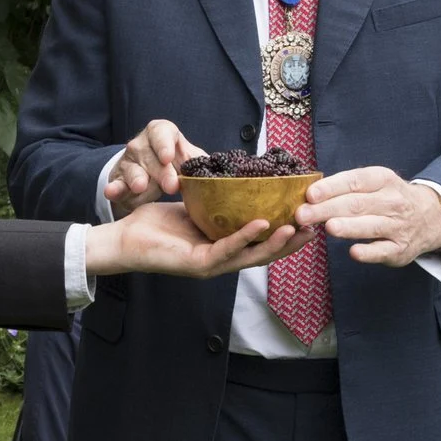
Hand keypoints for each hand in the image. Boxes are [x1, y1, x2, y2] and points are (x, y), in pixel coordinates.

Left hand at [85, 198, 310, 279]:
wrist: (124, 239)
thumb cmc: (155, 224)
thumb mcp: (194, 207)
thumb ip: (217, 199)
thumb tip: (237, 176)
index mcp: (223, 247)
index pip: (262, 243)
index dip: (286, 234)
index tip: (308, 218)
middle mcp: (222, 259)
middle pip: (265, 253)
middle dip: (291, 242)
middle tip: (315, 228)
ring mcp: (211, 265)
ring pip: (251, 256)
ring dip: (276, 243)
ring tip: (296, 228)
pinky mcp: (198, 264)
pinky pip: (227, 249)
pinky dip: (246, 237)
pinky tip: (262, 225)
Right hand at [107, 119, 204, 212]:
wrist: (147, 178)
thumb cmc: (172, 166)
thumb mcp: (186, 160)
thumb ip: (200, 162)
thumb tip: (225, 170)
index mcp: (161, 134)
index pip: (161, 131)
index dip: (165, 143)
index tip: (169, 156)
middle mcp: (142, 144)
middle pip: (150, 154)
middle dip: (161, 170)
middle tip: (172, 185)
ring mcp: (129, 161)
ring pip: (132, 168)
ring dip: (137, 178)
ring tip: (141, 186)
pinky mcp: (119, 180)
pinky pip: (115, 183)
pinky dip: (113, 188)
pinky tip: (111, 192)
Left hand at [298, 166, 440, 265]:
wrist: (430, 216)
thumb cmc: (388, 198)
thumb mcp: (374, 183)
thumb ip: (345, 188)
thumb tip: (308, 196)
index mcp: (382, 179)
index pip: (355, 181)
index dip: (332, 187)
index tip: (310, 194)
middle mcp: (392, 201)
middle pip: (357, 204)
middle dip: (327, 209)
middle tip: (303, 215)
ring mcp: (397, 226)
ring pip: (370, 226)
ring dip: (349, 227)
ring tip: (328, 228)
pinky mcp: (400, 249)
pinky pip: (383, 250)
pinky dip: (369, 252)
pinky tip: (354, 252)